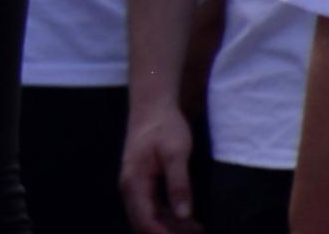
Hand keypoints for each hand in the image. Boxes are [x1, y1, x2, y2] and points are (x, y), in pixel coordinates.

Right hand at [119, 97, 197, 233]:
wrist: (153, 106)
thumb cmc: (165, 126)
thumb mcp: (176, 154)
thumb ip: (179, 185)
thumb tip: (184, 215)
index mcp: (134, 183)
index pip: (146, 223)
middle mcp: (129, 188)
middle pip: (144, 226)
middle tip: (199, 233)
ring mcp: (133, 186)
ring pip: (148, 220)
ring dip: (171, 229)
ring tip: (199, 229)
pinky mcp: (141, 184)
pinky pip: (152, 211)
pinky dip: (169, 220)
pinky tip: (190, 220)